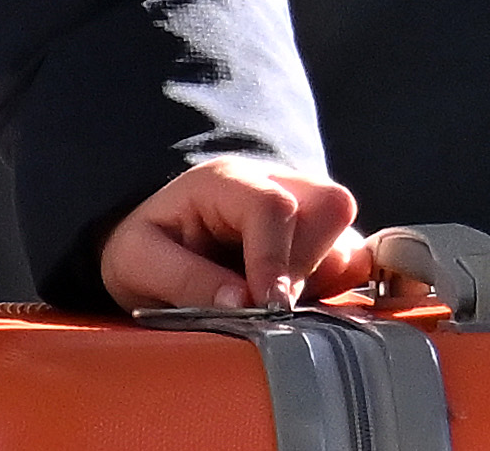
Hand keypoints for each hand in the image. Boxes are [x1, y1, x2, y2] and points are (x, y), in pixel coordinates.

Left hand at [100, 157, 380, 313]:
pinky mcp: (321, 237)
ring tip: (271, 302)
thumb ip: (185, 280)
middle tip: (265, 303)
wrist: (154, 245)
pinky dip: (334, 284)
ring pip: (348, 233)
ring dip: (319, 276)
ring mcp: (305, 206)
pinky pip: (354, 258)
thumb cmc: (144, 250)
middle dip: (304, 263)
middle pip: (330, 205)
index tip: (264, 309)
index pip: (273, 206)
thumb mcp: (136, 264)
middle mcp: (276, 182)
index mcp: (226, 179)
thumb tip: (242, 302)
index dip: (273, 260)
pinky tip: (294, 300)